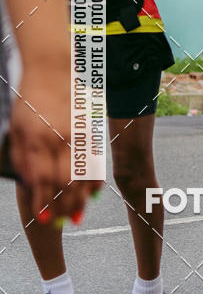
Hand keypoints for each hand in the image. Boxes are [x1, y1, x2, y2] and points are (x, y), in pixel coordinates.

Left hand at [8, 65, 101, 223]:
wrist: (53, 70)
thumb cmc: (30, 100)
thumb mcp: (16, 128)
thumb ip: (22, 156)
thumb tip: (29, 183)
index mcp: (35, 139)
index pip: (41, 179)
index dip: (43, 202)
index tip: (45, 219)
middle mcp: (58, 139)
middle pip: (65, 182)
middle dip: (64, 207)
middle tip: (63, 223)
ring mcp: (77, 134)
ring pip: (83, 175)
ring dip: (81, 199)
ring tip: (78, 215)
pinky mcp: (89, 130)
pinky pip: (95, 160)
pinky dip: (95, 180)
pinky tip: (93, 194)